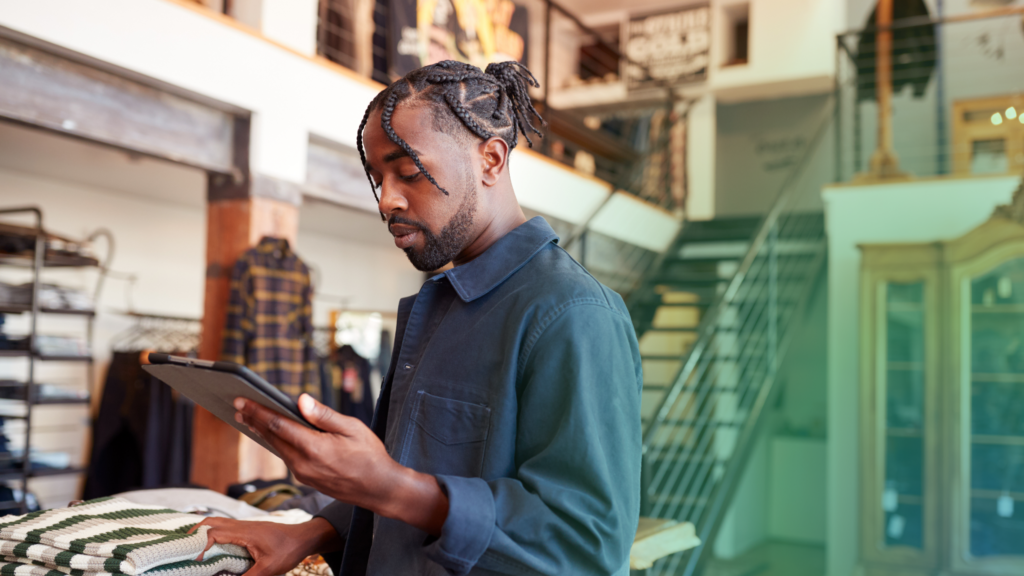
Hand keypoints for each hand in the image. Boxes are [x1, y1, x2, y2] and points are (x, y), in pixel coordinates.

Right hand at [188, 517, 337, 575]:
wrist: (304, 538)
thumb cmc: (288, 550)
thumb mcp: (269, 569)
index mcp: (244, 531)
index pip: (214, 531)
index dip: (200, 544)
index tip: (196, 560)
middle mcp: (241, 526)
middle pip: (211, 522)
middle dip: (194, 533)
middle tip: (183, 548)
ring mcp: (244, 527)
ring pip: (217, 523)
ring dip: (202, 533)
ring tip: (191, 548)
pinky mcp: (247, 531)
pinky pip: (225, 529)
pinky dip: (213, 534)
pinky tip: (210, 548)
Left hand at [234, 394, 448, 534]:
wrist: (379, 489)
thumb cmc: (371, 456)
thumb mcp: (353, 429)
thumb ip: (324, 415)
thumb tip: (301, 400)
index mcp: (314, 448)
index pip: (278, 425)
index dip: (257, 411)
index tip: (241, 400)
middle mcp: (303, 464)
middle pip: (272, 437)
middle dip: (253, 420)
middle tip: (237, 405)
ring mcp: (303, 474)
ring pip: (277, 449)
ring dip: (263, 432)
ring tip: (249, 418)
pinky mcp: (306, 479)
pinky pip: (286, 457)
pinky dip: (277, 443)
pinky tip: (273, 435)